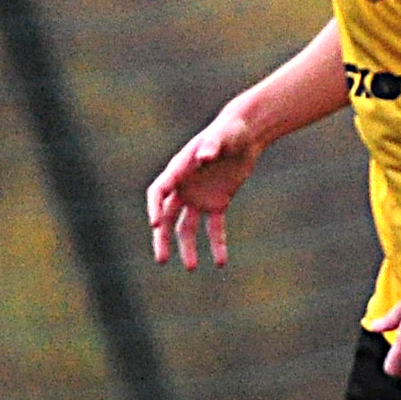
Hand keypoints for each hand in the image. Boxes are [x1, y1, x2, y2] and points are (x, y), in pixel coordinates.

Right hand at [146, 99, 266, 268]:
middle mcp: (184, 187)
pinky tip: (221, 262)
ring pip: (187, 227)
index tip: (154, 224)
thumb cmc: (230, 131)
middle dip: (162, 238)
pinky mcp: (218, 203)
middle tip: (162, 259)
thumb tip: (204, 156)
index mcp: (179, 170)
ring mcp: (199, 197)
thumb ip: (211, 146)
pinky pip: (215, 228)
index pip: (159, 192)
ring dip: (188, 247)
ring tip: (192, 268)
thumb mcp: (221, 137)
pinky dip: (217, 244)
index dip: (154, 208)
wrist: (246, 135)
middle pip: (166, 216)